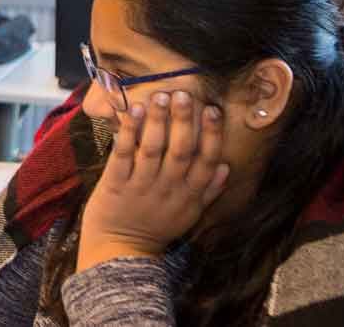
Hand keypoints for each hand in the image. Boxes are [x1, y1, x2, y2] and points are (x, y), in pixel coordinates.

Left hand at [76, 90, 229, 270]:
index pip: (206, 161)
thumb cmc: (156, 227)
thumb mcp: (189, 214)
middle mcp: (168, 189)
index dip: (211, 135)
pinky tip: (131, 111)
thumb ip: (208, 191)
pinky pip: (123, 154)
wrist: (120, 248)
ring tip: (159, 96)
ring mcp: (142, 186)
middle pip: (181, 150)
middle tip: (183, 94)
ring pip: (153, 149)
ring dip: (156, 121)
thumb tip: (228, 166)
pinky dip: (128, 132)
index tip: (212, 110)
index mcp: (189, 195)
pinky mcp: (116, 185)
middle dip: (184, 121)